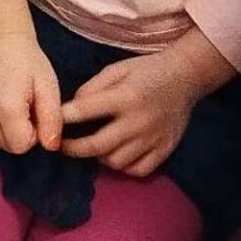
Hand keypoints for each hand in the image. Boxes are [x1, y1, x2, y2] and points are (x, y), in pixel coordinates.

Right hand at [0, 36, 63, 155]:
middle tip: (23, 108)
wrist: (0, 43)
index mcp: (6, 109)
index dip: (33, 134)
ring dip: (4, 132)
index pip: (21, 147)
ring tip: (9, 107)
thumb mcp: (49, 88)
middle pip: (7, 147)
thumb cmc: (29, 64)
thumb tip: (51, 147)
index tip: (33, 113)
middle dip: (19, 134)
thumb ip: (52, 120)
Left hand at [60, 52, 201, 175]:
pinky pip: (137, 170)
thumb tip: (70, 111)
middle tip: (62, 146)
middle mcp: (139, 120)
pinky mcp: (165, 149)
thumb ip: (92, 88)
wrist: (187, 76)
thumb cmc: (146, 71)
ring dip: (99, 157)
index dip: (64, 117)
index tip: (53, 122)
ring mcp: (154, 138)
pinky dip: (124, 166)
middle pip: (97, 146)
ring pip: (115, 162)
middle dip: (73, 148)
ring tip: (96, 146)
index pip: (85, 110)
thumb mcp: (117, 70)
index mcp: (126, 96)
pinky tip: (119, 154)